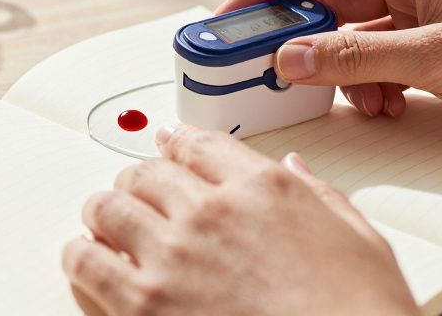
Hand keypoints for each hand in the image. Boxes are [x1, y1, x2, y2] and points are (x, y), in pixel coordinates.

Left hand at [62, 125, 417, 315]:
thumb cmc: (360, 314)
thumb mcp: (359, 240)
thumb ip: (319, 196)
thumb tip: (297, 169)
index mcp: (264, 188)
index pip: (198, 144)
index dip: (175, 143)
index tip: (165, 147)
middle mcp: (211, 211)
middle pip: (146, 172)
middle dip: (140, 183)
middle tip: (137, 196)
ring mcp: (173, 257)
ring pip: (107, 207)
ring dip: (105, 215)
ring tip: (104, 227)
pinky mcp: (144, 305)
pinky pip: (86, 262)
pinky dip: (81, 257)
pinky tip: (87, 261)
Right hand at [218, 0, 441, 145]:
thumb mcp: (433, 58)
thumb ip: (354, 57)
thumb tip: (291, 56)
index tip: (233, 14)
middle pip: (332, 2)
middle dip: (305, 38)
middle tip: (273, 67)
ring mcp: (427, 14)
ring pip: (356, 38)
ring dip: (346, 72)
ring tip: (360, 100)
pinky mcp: (439, 47)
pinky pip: (383, 60)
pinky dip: (374, 85)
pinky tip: (389, 106)